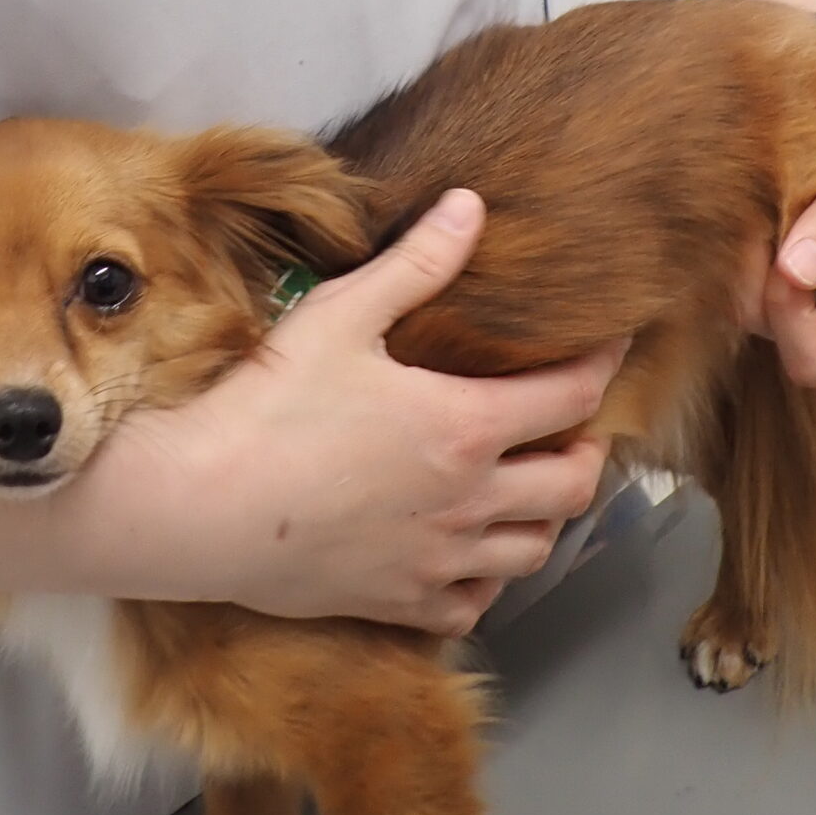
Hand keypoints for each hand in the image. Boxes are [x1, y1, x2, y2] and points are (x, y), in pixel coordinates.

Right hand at [103, 190, 626, 635]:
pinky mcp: (399, 603)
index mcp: (466, 426)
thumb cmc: (269, 407)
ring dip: (545, 516)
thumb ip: (416, 263)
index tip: (613, 345)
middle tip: (577, 427)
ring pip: (532, 551)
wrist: (202, 507)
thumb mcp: (342, 315)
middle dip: (588, 451)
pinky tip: (467, 553)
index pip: (570, 396)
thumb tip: (470, 208)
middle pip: (572, 486)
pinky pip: (474, 605)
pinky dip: (486, 579)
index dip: (601, 365)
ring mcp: (437, 561)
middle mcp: (468, 502)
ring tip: (531, 487)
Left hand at [751, 50, 815, 387]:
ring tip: (758, 196)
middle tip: (760, 221)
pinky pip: (720, 258)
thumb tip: (795, 274)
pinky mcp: (752, 250)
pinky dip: (726, 229)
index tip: (789, 266)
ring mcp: (788, 282)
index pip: (815, 360)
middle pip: (764, 331)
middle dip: (756, 282)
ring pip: (735, 295)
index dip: (794, 325)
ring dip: (738, 251)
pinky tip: (743, 191)